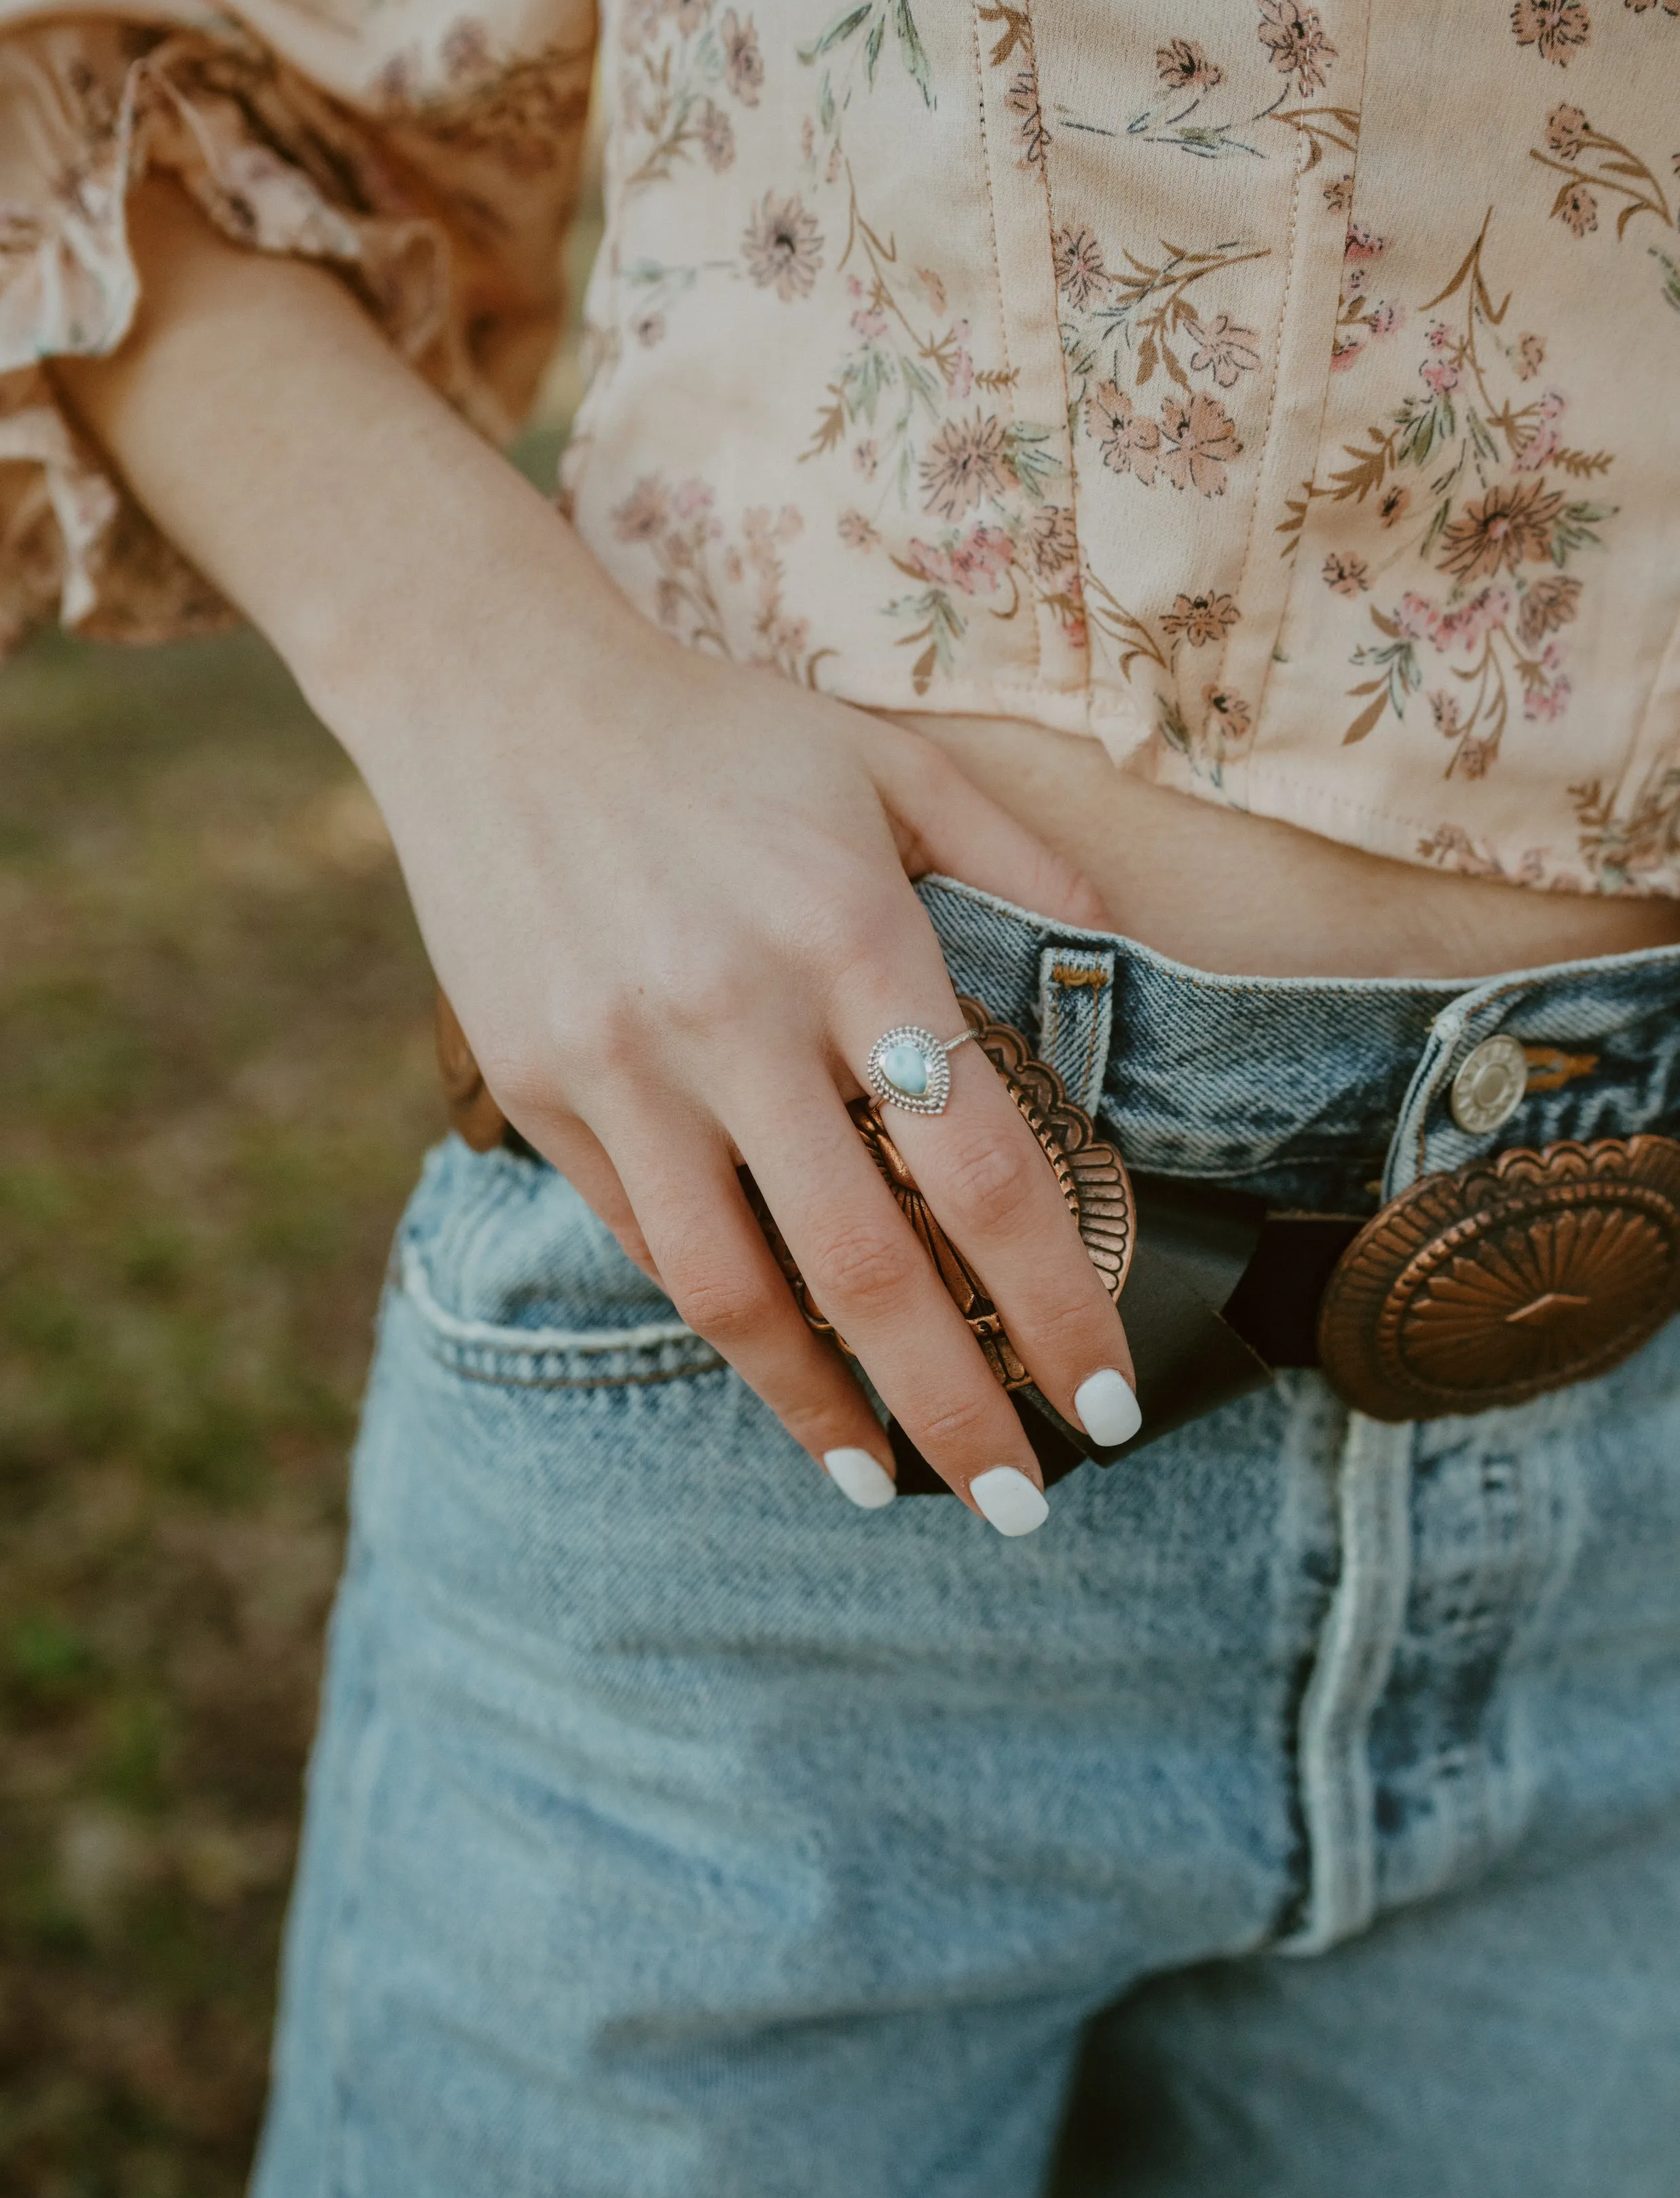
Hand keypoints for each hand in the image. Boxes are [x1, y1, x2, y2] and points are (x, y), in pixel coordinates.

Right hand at [368, 628, 1138, 1531]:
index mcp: (852, 938)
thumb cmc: (715, 731)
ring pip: (733, 1291)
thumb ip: (1015, 851)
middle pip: (866, 1270)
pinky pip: (644, 1236)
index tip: (1101, 1399)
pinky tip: (775, 1361)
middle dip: (955, 1410)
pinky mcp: (538, 1089)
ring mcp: (624, 1066)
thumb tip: (1120, 941)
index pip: (980, 1171)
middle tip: (1021, 1504)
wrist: (497, 693)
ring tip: (882, 1481)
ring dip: (820, 1409)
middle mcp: (738, 1019)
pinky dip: (719, 1312)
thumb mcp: (885, 760)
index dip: (1054, 1304)